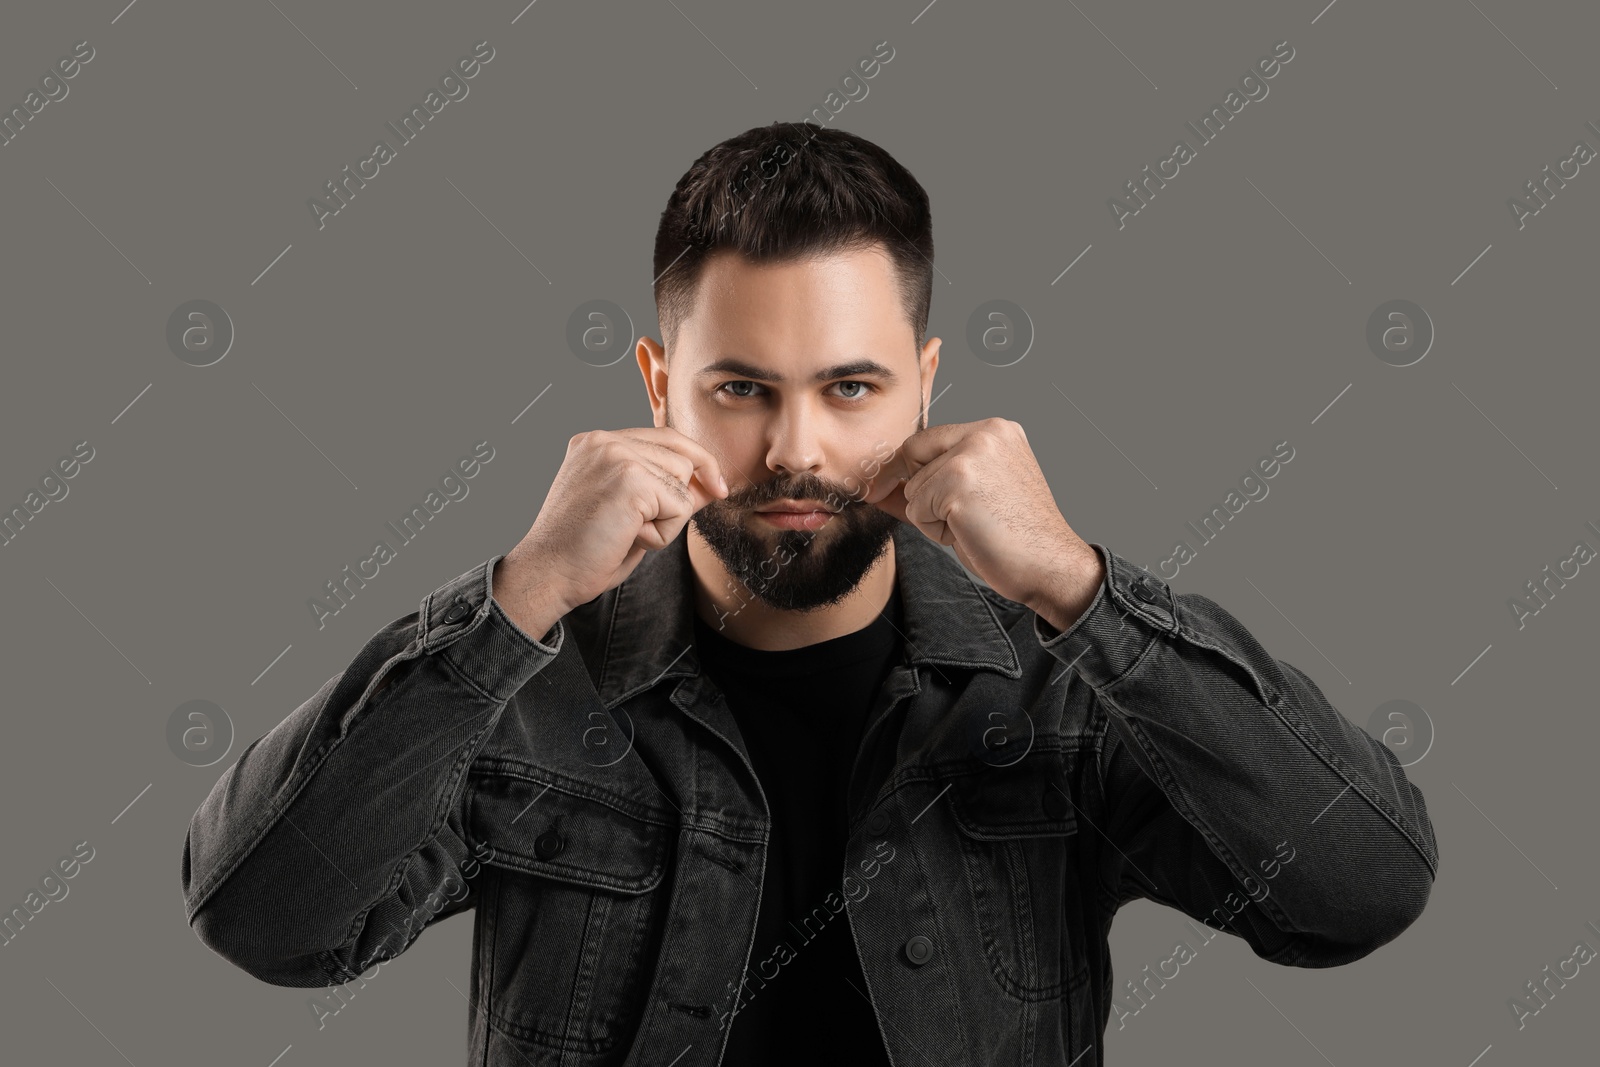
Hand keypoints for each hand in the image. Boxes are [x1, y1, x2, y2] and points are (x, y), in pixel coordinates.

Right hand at [498, 428, 728, 619]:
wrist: (548, 574)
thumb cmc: (583, 552)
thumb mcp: (630, 514)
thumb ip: (667, 492)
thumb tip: (712, 485)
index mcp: (597, 443)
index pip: (666, 437)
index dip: (697, 462)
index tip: (716, 486)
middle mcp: (604, 440)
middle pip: (681, 458)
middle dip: (673, 501)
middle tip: (630, 530)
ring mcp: (616, 455)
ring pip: (683, 484)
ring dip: (665, 520)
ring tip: (625, 533)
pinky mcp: (630, 478)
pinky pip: (679, 507)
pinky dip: (662, 533)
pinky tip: (626, 538)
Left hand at [862, 418, 1102, 627]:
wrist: (1051, 565)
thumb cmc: (1018, 537)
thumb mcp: (976, 495)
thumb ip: (936, 479)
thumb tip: (881, 484)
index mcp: (997, 430)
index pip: (929, 437)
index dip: (903, 464)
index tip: (881, 484)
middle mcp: (986, 433)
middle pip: (914, 455)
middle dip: (917, 491)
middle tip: (952, 519)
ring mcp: (971, 456)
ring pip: (914, 489)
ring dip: (933, 517)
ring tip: (974, 526)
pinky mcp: (957, 484)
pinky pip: (917, 510)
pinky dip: (935, 530)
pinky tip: (970, 533)